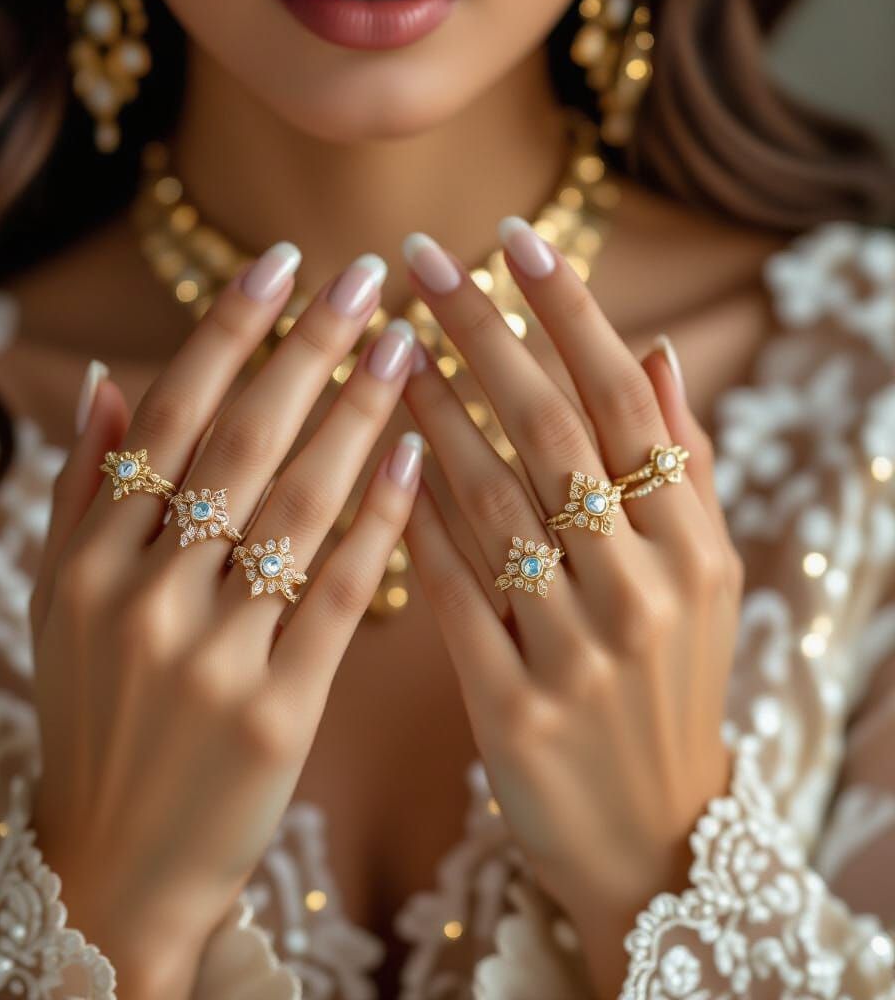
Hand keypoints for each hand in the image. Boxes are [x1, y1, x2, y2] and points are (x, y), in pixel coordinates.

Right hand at [29, 246, 421, 997]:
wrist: (117, 863)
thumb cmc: (96, 719)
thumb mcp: (63, 604)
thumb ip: (83, 489)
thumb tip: (110, 379)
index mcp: (90, 559)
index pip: (170, 416)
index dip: (230, 331)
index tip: (284, 263)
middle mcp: (144, 595)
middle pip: (239, 444)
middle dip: (307, 349)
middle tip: (369, 275)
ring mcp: (211, 656)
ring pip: (294, 506)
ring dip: (355, 415)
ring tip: (405, 343)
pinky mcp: (276, 712)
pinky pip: (335, 594)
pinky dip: (376, 521)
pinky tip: (415, 454)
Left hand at [400, 224, 740, 997]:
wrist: (653, 837)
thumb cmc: (670, 690)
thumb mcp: (704, 579)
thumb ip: (682, 467)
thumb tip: (651, 353)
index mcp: (697, 547)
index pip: (621, 400)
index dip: (564, 311)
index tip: (505, 238)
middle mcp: (646, 590)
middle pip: (549, 432)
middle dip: (479, 334)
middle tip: (415, 260)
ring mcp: (578, 654)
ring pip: (490, 503)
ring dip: (428, 412)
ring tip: (379, 343)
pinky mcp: (515, 710)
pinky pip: (450, 593)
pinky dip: (409, 522)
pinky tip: (371, 460)